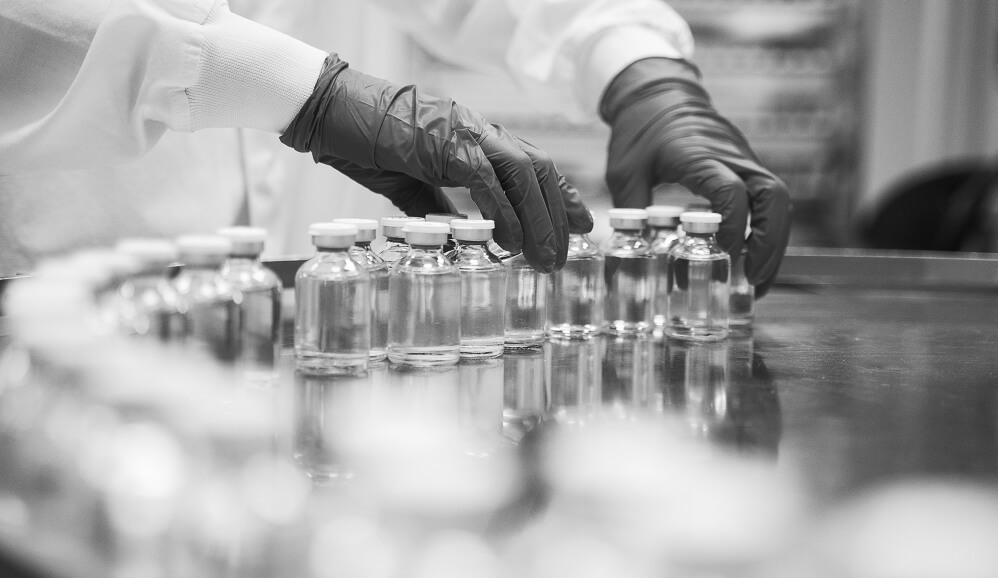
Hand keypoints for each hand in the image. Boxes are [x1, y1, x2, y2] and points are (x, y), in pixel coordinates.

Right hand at [281, 54, 592, 271]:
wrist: (328, 110)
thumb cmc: (364, 141)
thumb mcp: (411, 182)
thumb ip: (439, 206)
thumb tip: (460, 235)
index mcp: (473, 138)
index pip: (530, 165)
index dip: (558, 195)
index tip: (576, 223)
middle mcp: (477, 132)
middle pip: (538, 170)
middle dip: (559, 212)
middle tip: (568, 250)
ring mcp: (463, 134)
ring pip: (523, 174)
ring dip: (539, 219)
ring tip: (544, 258)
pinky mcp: (444, 144)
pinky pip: (485, 182)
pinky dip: (502, 214)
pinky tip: (511, 243)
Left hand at [600, 58, 790, 295]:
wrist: (658, 90)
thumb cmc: (640, 128)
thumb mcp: (625, 171)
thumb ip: (632, 211)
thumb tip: (633, 252)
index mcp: (702, 156)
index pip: (733, 194)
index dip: (732, 229)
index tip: (722, 255)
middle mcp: (733, 157)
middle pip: (775, 198)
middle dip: (771, 242)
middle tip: (755, 279)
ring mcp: (744, 159)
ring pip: (778, 200)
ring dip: (774, 240)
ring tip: (757, 279)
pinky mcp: (745, 164)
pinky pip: (768, 198)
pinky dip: (765, 228)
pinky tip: (749, 256)